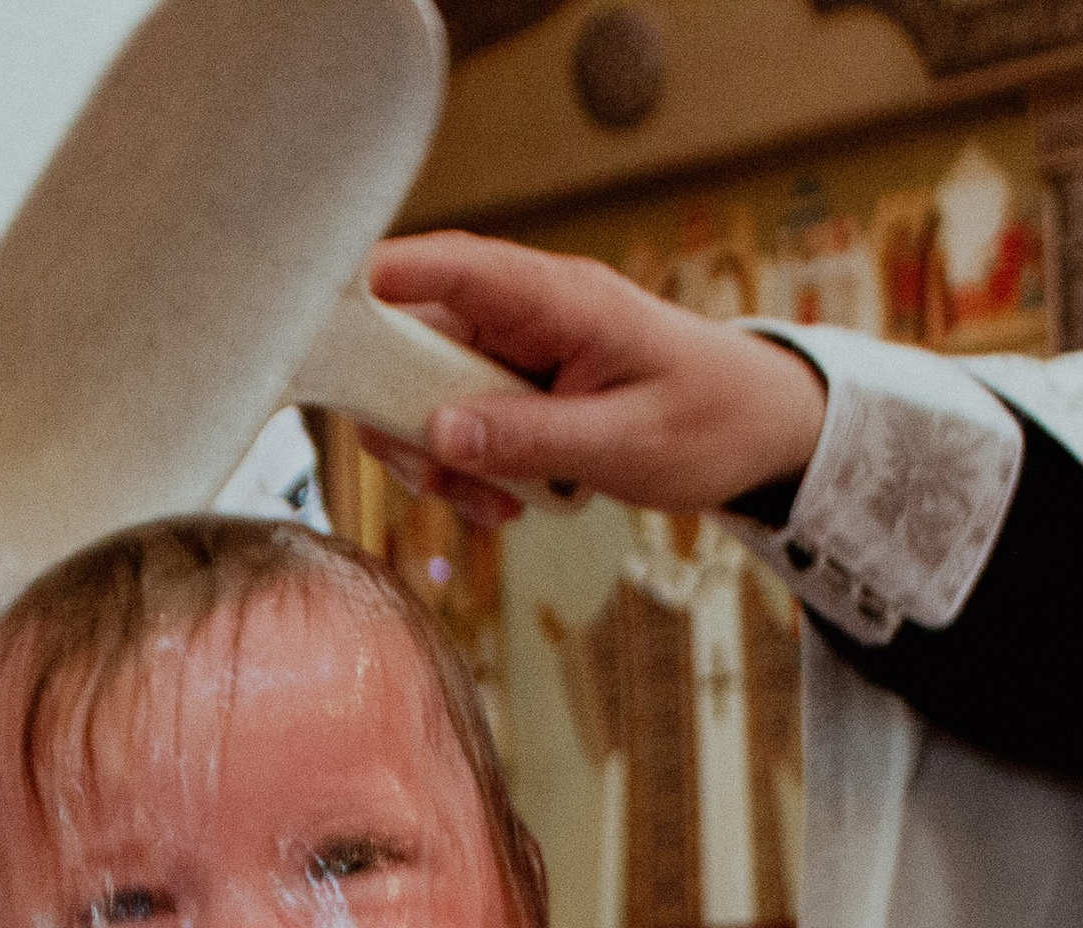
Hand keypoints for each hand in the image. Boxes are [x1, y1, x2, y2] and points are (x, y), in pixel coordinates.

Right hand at [362, 231, 827, 526]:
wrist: (754, 430)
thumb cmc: (706, 420)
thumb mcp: (625, 442)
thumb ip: (531, 437)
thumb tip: (440, 432)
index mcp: (559, 300)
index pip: (456, 267)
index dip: (385, 280)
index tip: (328, 316)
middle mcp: (525, 315)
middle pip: (416, 342)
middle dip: (408, 416)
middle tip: (436, 479)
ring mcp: (515, 353)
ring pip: (425, 394)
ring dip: (441, 458)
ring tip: (494, 504)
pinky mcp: (514, 391)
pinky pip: (458, 425)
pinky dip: (468, 470)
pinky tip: (509, 502)